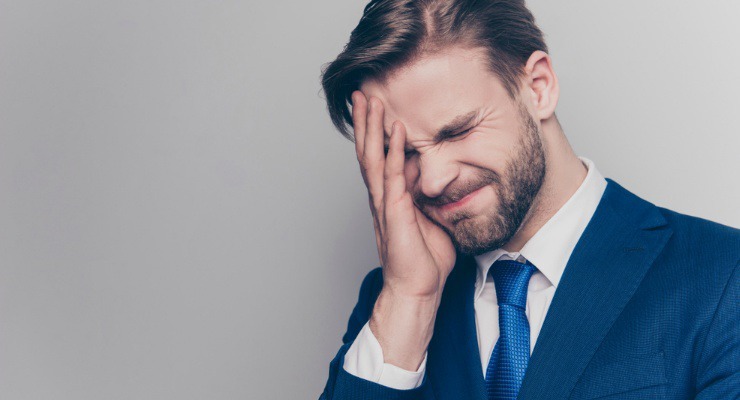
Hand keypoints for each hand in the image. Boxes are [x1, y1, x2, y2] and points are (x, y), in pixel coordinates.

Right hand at [351, 91, 456, 299]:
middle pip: (367, 151)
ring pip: (373, 157)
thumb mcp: (428, 217)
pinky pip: (392, 174)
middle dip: (364, 122)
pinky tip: (395, 129)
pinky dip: (393, 150)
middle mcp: (381, 196)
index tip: (370, 108)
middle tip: (360, 93)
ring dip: (371, 128)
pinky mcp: (394, 211)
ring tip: (369, 101)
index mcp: (388, 198)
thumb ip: (426, 194)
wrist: (417, 288)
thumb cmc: (424, 259)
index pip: (376, 157)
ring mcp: (385, 203)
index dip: (372, 133)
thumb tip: (430, 174)